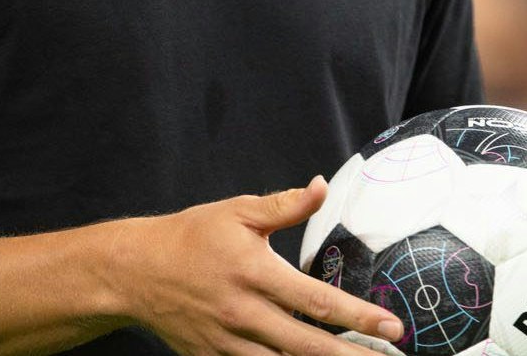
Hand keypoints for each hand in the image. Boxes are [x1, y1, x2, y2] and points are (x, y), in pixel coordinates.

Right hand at [112, 177, 405, 355]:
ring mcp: (228, 342)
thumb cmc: (191, 236)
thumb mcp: (238, 212)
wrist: (135, 272)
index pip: (317, 301)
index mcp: (255, 273)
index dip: (358, 316)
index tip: (391, 326)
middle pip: (308, 346)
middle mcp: (244, 314)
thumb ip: (285, 205)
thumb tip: (322, 186)